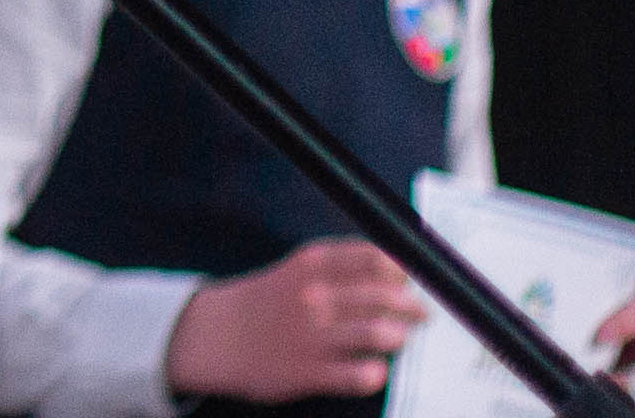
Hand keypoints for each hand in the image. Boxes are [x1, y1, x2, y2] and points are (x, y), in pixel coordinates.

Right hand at [166, 241, 426, 399]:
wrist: (214, 336)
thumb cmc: (267, 303)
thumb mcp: (297, 270)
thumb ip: (343, 268)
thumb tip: (400, 272)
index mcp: (311, 264)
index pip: (374, 258)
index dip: (403, 270)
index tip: (411, 279)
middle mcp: (313, 296)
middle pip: (384, 297)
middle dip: (412, 307)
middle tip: (420, 314)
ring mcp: (312, 335)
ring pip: (378, 334)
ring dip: (397, 336)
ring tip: (398, 338)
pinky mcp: (309, 371)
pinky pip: (359, 376)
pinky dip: (375, 373)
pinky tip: (374, 370)